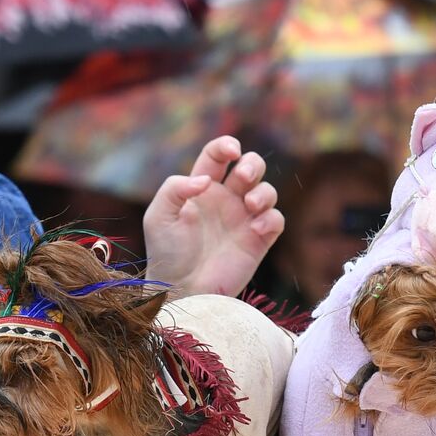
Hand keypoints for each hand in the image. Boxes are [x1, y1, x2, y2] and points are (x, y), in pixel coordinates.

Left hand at [142, 136, 283, 296]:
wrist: (180, 288)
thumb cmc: (166, 252)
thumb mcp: (159, 216)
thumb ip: (175, 188)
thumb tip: (206, 181)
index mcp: (202, 188)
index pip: (217, 156)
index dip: (226, 146)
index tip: (231, 151)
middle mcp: (225, 200)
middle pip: (250, 167)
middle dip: (253, 164)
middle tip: (243, 178)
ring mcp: (243, 219)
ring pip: (267, 191)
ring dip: (264, 192)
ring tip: (250, 205)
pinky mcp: (258, 240)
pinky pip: (276, 220)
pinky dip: (271, 218)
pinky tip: (256, 228)